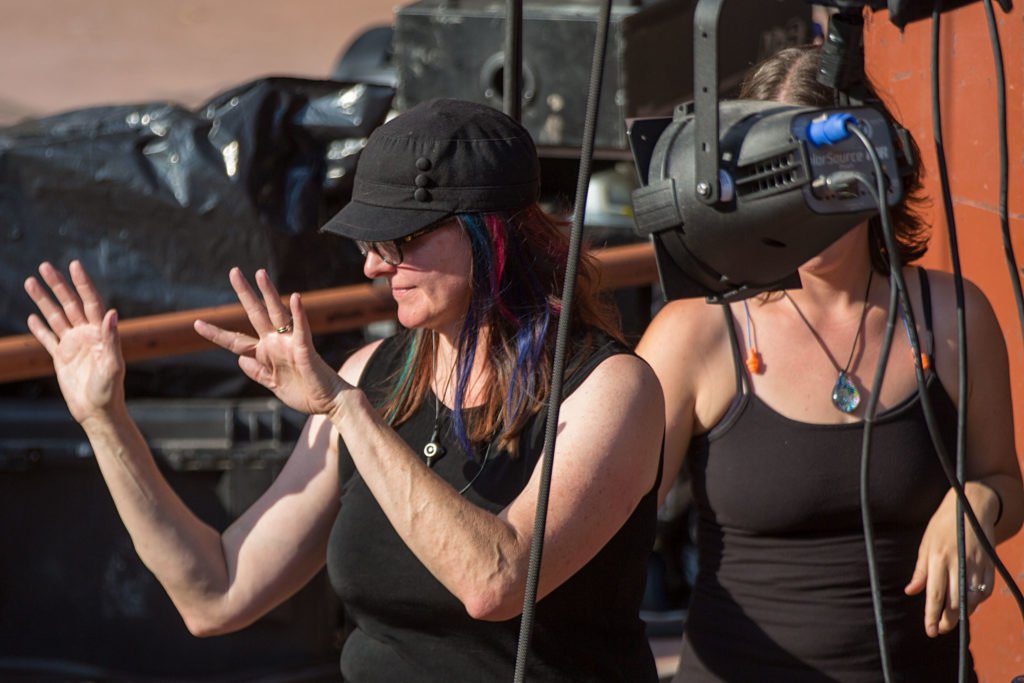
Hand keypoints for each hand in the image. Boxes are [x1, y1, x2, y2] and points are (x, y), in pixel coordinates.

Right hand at [24, 261, 124, 423]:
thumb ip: (112, 338)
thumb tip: (112, 312)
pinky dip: (39, 327)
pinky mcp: (61, 358)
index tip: (74, 265)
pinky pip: (48, 338)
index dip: (82, 283)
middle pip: (70, 304)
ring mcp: (73, 345)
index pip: (91, 301)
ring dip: (43, 300)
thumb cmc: (109, 390)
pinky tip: (31, 315)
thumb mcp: (112, 364)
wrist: (98, 412)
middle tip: (45, 265)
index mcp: (101, 333)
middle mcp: (87, 334)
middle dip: (58, 285)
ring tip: (30, 281)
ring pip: (55, 317)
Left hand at [194, 268, 349, 415]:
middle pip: (256, 314)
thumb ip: (257, 372)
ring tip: (260, 273)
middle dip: (245, 294)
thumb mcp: (273, 385)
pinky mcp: (305, 348)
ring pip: (277, 313)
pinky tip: (295, 298)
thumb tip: (240, 359)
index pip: (236, 341)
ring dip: (269, 293)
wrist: (328, 402)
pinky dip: (299, 314)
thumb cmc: (304, 393)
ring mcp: (290, 343)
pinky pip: (301, 329)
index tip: (197, 323)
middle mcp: (276, 343)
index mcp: (265, 353)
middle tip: (234, 271)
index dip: (216, 333)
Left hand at [905, 487, 995, 636]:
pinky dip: (977, 601)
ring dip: (962, 614)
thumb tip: (910, 591)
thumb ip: (920, 571)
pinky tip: (968, 603)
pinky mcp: (990, 565)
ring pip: (972, 600)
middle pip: (955, 603)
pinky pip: (985, 592)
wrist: (970, 506)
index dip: (932, 615)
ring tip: (951, 617)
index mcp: (938, 558)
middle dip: (948, 621)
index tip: (929, 630)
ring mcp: (977, 565)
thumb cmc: (942, 526)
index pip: (934, 594)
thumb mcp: (925, 544)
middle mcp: (958, 564)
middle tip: (939, 629)